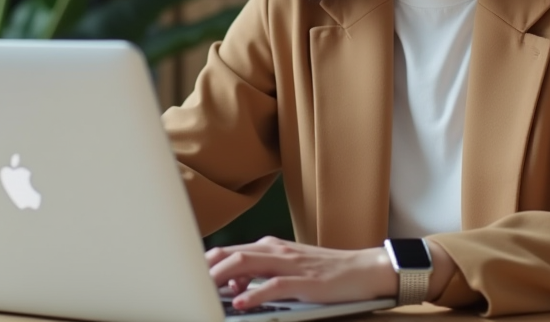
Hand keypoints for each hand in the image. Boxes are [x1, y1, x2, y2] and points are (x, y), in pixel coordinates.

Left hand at [205, 237, 397, 309]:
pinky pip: (273, 285)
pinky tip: (240, 303)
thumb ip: (261, 273)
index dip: (207, 262)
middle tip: (187, 282)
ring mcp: (290, 264)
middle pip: (232, 254)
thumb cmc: (326, 272)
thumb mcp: (289, 268)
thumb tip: (234, 287)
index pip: (230, 250)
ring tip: (205, 290)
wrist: (363, 270)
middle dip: (206, 268)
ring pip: (246, 264)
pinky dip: (254, 294)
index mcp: (271, 247)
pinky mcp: (304, 282)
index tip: (188, 275)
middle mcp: (276, 250)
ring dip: (222, 277)